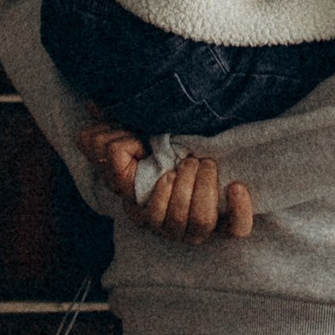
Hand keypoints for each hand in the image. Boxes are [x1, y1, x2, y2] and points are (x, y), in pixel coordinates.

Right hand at [78, 121, 253, 243]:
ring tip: (206, 164)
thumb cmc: (159, 149)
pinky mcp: (227, 226)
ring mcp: (197, 228)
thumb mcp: (133, 137)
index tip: (165, 166)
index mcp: (144, 208)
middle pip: (174, 220)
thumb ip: (111, 129)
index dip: (156, 192)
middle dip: (183, 185)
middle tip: (190, 159)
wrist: (197, 156)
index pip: (145, 215)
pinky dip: (240, 209)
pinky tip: (236, 186)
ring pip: (200, 224)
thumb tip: (94, 105)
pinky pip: (237, 230)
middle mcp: (169, 224)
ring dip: (205, 191)